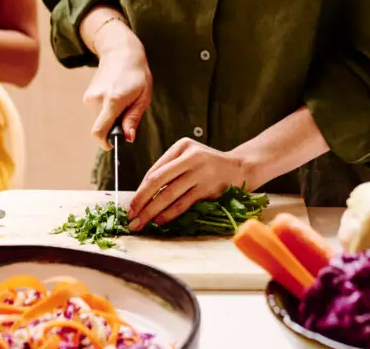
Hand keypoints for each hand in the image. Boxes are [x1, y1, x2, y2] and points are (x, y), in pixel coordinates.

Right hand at [83, 38, 151, 149]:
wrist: (121, 52)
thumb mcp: (143, 97)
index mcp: (112, 101)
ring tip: (122, 101)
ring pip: (99, 119)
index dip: (105, 143)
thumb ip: (133, 119)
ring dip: (110, 118)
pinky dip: (105, 110)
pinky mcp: (87, 95)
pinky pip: (97, 111)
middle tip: (126, 113)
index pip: (99, 131)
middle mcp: (97, 99)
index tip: (114, 144)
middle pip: (101, 127)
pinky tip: (114, 96)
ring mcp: (90, 97)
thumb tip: (127, 138)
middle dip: (113, 128)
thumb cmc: (137, 74)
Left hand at [127, 139, 244, 230]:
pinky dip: (169, 214)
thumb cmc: (207, 163)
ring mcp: (199, 173)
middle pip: (157, 181)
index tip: (132, 203)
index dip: (141, 188)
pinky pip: (183, 204)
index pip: (155, 170)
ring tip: (141, 222)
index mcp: (181, 146)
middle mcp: (189, 158)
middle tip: (131, 215)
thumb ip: (170, 167)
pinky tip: (159, 221)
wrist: (238, 168)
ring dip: (152, 211)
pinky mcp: (207, 189)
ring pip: (168, 195)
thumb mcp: (188, 155)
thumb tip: (144, 191)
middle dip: (141, 200)